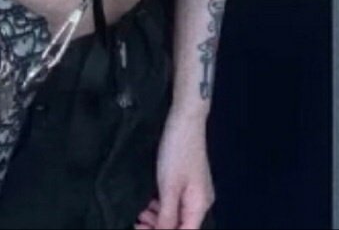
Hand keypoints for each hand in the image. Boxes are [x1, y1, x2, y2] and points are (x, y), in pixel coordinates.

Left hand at [134, 111, 213, 228]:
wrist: (185, 119)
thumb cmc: (177, 152)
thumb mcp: (169, 187)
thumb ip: (166, 216)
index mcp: (200, 205)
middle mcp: (200, 201)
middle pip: (181, 225)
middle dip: (159, 228)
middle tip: (137, 224)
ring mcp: (194, 190)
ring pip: (176, 214)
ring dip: (159, 218)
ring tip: (140, 214)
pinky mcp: (187, 181)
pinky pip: (175, 202)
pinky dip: (162, 206)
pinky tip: (148, 204)